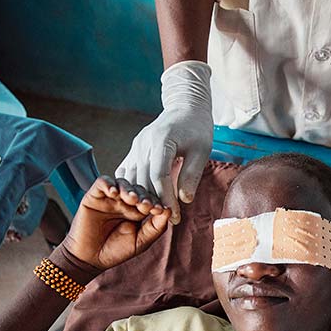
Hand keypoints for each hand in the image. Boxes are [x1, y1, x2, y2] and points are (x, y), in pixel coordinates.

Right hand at [62, 176, 172, 270]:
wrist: (89, 259)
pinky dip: (109, 184)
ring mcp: (110, 198)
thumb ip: (155, 227)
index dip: (156, 202)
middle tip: (145, 205)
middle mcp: (125, 202)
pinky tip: (114, 193)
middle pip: (138, 189)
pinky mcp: (94, 196)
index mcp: (139, 212)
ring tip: (131, 199)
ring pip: (123, 183)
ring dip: (128, 189)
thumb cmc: (115, 251)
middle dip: (144, 196)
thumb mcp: (140, 242)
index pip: (151, 200)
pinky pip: (102, 182)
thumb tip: (169, 210)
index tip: (159, 210)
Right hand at [115, 60, 212, 223]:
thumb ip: (192, 175)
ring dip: (142, 198)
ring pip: (133, 179)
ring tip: (156, 216)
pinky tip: (143, 203)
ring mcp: (136, 146)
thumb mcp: (201, 151)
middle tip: (167, 222)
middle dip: (154, 203)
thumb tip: (185, 200)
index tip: (175, 217)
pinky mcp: (134, 150)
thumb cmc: (197, 129)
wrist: (185, 108)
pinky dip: (133, 189)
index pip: (159, 176)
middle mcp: (143, 143)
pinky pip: (128, 173)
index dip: (166, 199)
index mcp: (161, 140)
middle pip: (143, 180)